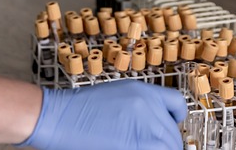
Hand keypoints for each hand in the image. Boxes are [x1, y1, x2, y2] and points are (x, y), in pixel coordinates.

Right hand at [18, 81, 187, 149]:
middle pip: (174, 136)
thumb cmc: (78, 110)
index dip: (175, 122)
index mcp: (144, 91)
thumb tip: (153, 131)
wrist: (57, 116)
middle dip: (164, 147)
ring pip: (169, 148)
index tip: (168, 135)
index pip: (178, 106)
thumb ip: (139, 111)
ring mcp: (144, 127)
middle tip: (145, 147)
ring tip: (134, 148)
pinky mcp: (136, 145)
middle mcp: (148, 106)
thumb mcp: (115, 98)